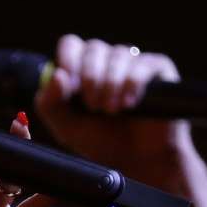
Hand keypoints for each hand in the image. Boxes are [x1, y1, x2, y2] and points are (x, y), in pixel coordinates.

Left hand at [37, 34, 206, 206]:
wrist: (135, 161)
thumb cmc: (99, 141)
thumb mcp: (65, 126)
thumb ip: (49, 103)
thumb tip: (58, 75)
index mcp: (81, 68)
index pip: (71, 45)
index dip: (68, 59)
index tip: (69, 83)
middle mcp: (107, 61)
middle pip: (94, 48)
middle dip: (90, 77)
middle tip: (93, 106)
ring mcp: (132, 63)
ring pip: (119, 54)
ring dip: (111, 83)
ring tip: (111, 110)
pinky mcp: (157, 69)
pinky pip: (143, 64)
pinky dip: (132, 83)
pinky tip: (129, 104)